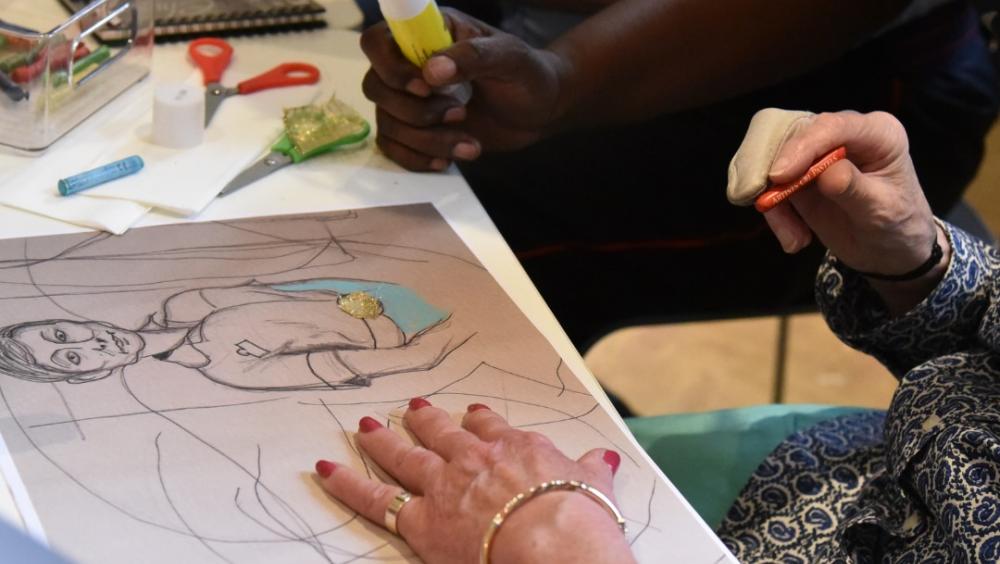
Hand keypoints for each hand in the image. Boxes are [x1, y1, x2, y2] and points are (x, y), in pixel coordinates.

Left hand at [314, 399, 633, 563]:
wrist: (554, 545)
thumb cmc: (578, 520)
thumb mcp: (596, 487)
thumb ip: (593, 470)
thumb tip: (603, 460)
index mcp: (518, 449)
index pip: (493, 429)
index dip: (479, 422)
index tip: (472, 416)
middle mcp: (477, 460)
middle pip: (444, 434)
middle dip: (427, 421)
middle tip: (414, 409)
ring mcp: (446, 486)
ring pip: (405, 456)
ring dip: (383, 441)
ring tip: (367, 427)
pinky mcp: (423, 520)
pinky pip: (376, 499)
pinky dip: (347, 483)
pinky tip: (326, 470)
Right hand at [360, 9, 567, 170]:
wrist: (540, 110)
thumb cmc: (527, 74)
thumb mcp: (510, 57)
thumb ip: (473, 56)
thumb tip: (432, 70)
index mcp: (427, 34)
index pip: (377, 41)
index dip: (391, 67)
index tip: (426, 87)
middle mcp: (409, 65)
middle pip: (375, 87)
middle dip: (416, 111)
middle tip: (461, 112)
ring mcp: (409, 101)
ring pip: (387, 123)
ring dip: (426, 140)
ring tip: (469, 143)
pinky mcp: (415, 132)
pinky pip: (393, 149)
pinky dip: (418, 159)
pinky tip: (449, 159)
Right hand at [728, 109, 950, 312]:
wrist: (891, 251)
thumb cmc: (898, 226)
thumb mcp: (883, 212)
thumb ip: (854, 189)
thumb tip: (825, 173)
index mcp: (876, 133)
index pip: (832, 126)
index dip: (802, 146)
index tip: (778, 176)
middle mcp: (842, 134)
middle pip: (790, 132)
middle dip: (769, 168)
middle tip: (763, 205)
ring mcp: (816, 152)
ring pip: (770, 158)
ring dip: (770, 198)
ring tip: (793, 238)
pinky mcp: (797, 173)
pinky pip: (768, 184)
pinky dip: (774, 213)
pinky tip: (795, 238)